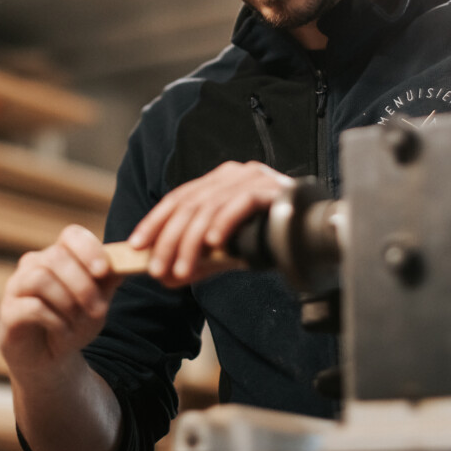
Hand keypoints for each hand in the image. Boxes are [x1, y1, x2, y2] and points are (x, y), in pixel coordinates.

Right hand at [0, 225, 122, 377]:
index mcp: (59, 255)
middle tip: (98, 309)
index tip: (103, 271)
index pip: (71, 235)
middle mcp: (34, 265)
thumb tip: (128, 261)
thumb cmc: (73, 323)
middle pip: (56, 257)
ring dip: (67, 302)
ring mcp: (17, 287)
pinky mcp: (8, 312)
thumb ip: (109, 281)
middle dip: (82, 285)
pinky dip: (54, 320)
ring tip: (78, 322)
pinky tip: (63, 332)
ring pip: (40, 277)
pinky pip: (30, 306)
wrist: (50, 358)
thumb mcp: (98, 302)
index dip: (88, 249)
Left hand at [128, 160, 292, 286]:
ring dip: (191, 242)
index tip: (136, 245)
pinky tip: (213, 243)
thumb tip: (165, 277)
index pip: (178, 197)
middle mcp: (233, 174)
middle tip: (157, 269)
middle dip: (168, 239)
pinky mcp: (272, 188)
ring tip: (181, 269)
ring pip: (210, 206)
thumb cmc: (269, 239)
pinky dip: (224, 222)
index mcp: (219, 181)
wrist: (314, 234)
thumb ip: (198, 258)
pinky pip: (241, 202)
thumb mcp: (226, 249)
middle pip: (190, 203)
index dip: (154, 221)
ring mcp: (253, 177)